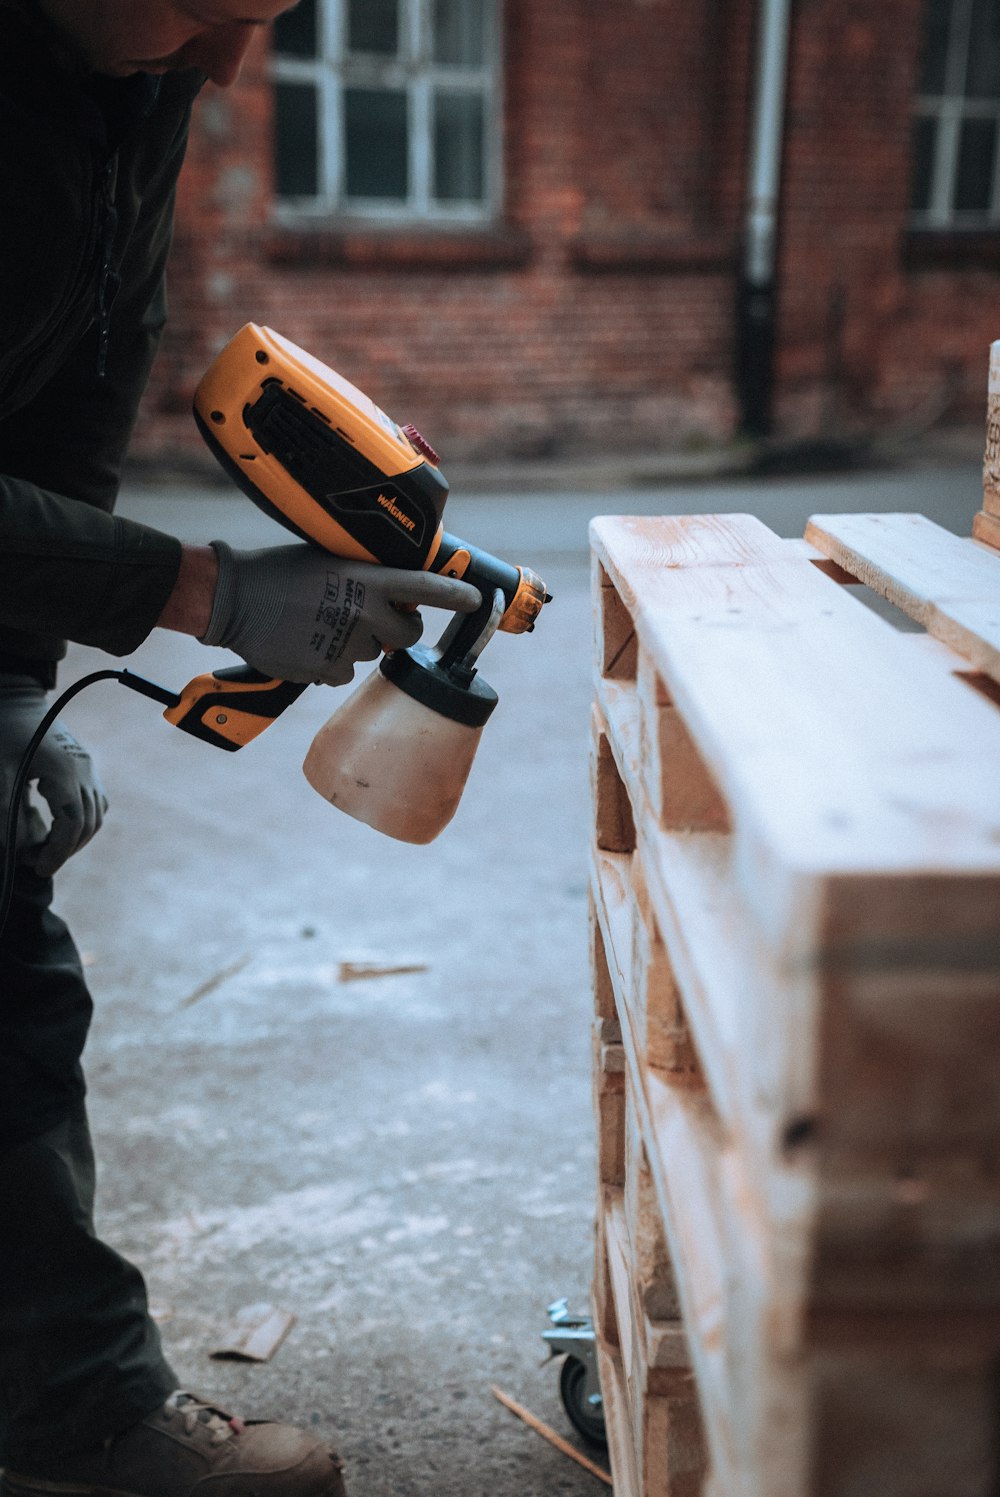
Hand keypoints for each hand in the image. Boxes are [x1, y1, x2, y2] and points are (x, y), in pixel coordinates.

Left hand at [0, 681, 108, 876]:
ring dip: (75, 838)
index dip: (57, 852)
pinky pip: (95, 802)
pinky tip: (58, 826)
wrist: (16, 700)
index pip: (72, 824)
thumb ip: (7, 815)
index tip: (38, 868)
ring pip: (96, 815)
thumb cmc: (4, 734)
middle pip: (87, 823)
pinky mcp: (86, 766)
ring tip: (46, 848)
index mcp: (63, 772)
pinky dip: (82, 821)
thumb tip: (17, 851)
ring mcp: (89, 767)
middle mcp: (84, 770)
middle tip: (36, 861)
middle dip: (64, 849)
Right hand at [200, 542, 481, 685]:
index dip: (454, 596)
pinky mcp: (328, 670)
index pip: (424, 587)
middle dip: (398, 630)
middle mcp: (365, 613)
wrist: (234, 600)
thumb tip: (393, 594)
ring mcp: (348, 645)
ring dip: (356, 645)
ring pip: (372, 655)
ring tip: (320, 625)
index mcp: (367, 579)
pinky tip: (307, 643)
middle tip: (374, 620)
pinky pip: (344, 673)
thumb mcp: (328, 559)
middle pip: (408, 635)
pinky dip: (331, 663)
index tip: (477, 600)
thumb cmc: (278, 572)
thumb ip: (365, 577)